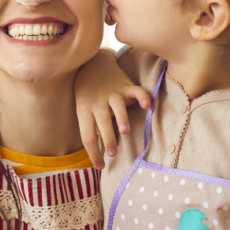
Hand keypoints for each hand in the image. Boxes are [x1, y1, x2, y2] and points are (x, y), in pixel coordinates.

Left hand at [75, 49, 149, 169]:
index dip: (93, 153)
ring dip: (121, 118)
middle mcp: (98, 102)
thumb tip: (97, 153)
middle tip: (113, 153)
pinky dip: (142, 97)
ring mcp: (112, 93)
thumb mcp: (82, 108)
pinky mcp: (126, 85)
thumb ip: (91, 127)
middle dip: (108, 138)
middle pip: (101, 122)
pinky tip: (146, 105)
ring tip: (124, 131)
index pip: (86, 135)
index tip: (100, 167)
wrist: (93, 62)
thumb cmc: (87, 93)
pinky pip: (135, 90)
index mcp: (84, 110)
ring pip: (117, 105)